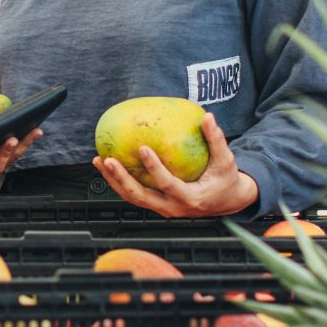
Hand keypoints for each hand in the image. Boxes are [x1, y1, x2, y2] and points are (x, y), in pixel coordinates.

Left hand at [92, 113, 258, 218]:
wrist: (226, 202)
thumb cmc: (225, 179)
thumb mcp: (226, 161)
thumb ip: (217, 140)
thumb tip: (208, 117)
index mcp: (191, 198)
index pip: (168, 184)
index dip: (154, 168)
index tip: (142, 148)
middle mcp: (173, 208)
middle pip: (141, 197)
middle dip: (122, 179)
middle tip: (108, 159)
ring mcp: (163, 209)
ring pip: (133, 198)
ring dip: (114, 181)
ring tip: (100, 161)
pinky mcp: (158, 206)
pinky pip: (135, 195)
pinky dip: (120, 182)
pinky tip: (109, 166)